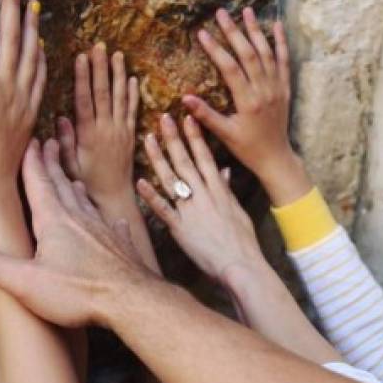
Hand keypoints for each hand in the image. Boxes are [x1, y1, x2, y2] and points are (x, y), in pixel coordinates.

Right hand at [0, 0, 45, 189]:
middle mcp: (8, 87)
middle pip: (10, 39)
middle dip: (11, 7)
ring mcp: (24, 98)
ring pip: (30, 54)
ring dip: (31, 27)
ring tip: (34, 4)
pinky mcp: (31, 110)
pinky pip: (41, 77)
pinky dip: (41, 57)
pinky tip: (41, 45)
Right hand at [0, 139, 150, 328]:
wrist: (131, 301)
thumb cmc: (78, 292)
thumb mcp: (25, 282)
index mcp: (54, 221)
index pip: (38, 183)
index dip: (32, 162)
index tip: (30, 141)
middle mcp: (79, 218)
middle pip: (62, 185)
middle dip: (53, 164)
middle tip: (51, 142)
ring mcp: (103, 230)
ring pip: (86, 202)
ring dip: (76, 187)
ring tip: (72, 179)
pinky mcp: (121, 246)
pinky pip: (114, 227)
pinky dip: (110, 220)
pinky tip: (116, 221)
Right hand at [56, 44, 139, 206]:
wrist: (113, 197)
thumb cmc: (86, 183)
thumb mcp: (70, 165)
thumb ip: (65, 142)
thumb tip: (60, 117)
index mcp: (89, 134)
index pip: (85, 100)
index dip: (83, 77)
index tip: (81, 57)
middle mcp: (107, 129)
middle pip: (104, 92)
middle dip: (101, 68)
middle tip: (99, 46)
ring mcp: (121, 131)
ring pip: (120, 97)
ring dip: (118, 75)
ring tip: (117, 55)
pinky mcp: (130, 135)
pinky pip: (132, 111)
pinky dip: (133, 95)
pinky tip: (132, 79)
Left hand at [137, 113, 260, 282]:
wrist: (240, 264)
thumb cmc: (242, 241)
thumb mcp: (237, 211)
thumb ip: (227, 190)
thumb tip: (224, 172)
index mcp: (219, 190)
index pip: (205, 157)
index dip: (195, 137)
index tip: (188, 119)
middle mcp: (204, 196)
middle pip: (185, 162)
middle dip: (174, 139)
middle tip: (164, 118)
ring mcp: (191, 211)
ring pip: (171, 179)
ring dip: (159, 158)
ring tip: (149, 140)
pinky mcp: (180, 229)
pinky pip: (163, 209)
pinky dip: (151, 195)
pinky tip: (140, 181)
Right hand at [184, 7, 311, 205]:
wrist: (275, 157)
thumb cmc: (247, 148)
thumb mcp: (224, 134)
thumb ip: (206, 115)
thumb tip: (185, 98)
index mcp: (247, 101)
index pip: (230, 68)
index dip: (215, 49)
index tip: (202, 33)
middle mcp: (264, 90)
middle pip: (248, 54)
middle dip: (234, 32)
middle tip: (221, 13)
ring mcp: (276, 87)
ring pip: (267, 53)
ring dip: (256, 31)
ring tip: (246, 11)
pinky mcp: (284, 88)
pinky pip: (284, 61)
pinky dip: (280, 43)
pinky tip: (276, 26)